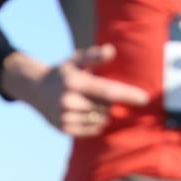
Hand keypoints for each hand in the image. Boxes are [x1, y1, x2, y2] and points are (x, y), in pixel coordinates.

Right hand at [0, 44, 149, 136]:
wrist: (35, 90)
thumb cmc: (63, 73)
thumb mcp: (77, 60)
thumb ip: (94, 56)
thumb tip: (111, 51)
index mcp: (75, 82)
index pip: (107, 90)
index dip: (127, 95)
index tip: (145, 99)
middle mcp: (68, 101)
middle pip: (105, 107)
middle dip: (108, 102)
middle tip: (95, 94)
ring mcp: (65, 117)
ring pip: (99, 119)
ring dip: (102, 113)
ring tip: (89, 103)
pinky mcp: (63, 129)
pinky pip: (91, 130)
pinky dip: (96, 124)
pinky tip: (87, 114)